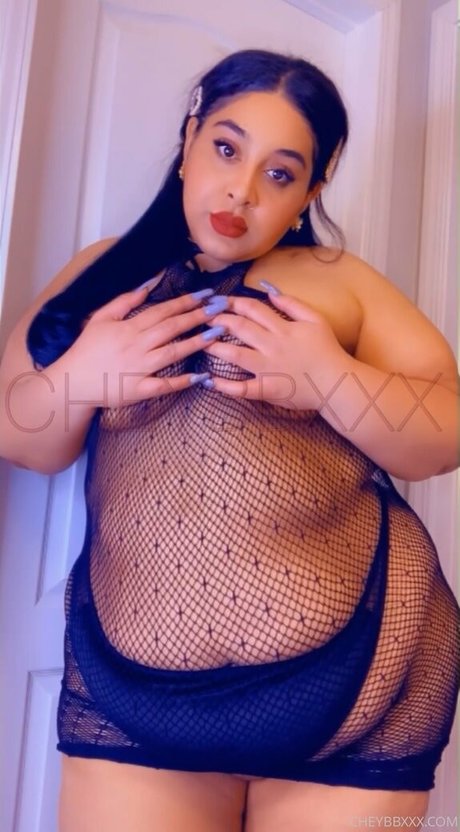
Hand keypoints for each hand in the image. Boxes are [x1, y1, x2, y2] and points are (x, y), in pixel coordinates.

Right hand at [56, 285, 224, 407]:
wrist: (73, 381)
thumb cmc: (87, 349)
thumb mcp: (101, 318)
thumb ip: (124, 301)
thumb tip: (148, 286)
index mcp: (129, 327)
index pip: (162, 311)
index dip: (185, 302)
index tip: (205, 294)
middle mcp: (137, 346)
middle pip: (172, 328)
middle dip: (197, 317)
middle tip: (219, 309)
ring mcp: (139, 368)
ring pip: (172, 353)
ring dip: (196, 343)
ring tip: (216, 334)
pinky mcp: (140, 389)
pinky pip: (164, 385)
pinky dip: (182, 382)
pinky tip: (201, 377)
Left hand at [203, 292, 349, 410]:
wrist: (336, 382)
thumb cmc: (328, 350)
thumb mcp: (315, 319)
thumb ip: (293, 304)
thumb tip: (271, 290)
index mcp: (283, 328)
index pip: (252, 309)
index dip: (233, 303)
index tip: (219, 300)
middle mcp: (272, 345)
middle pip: (240, 328)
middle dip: (219, 320)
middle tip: (203, 317)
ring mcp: (268, 368)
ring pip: (236, 355)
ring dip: (216, 347)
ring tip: (201, 342)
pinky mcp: (267, 389)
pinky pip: (242, 388)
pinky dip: (225, 386)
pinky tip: (209, 381)